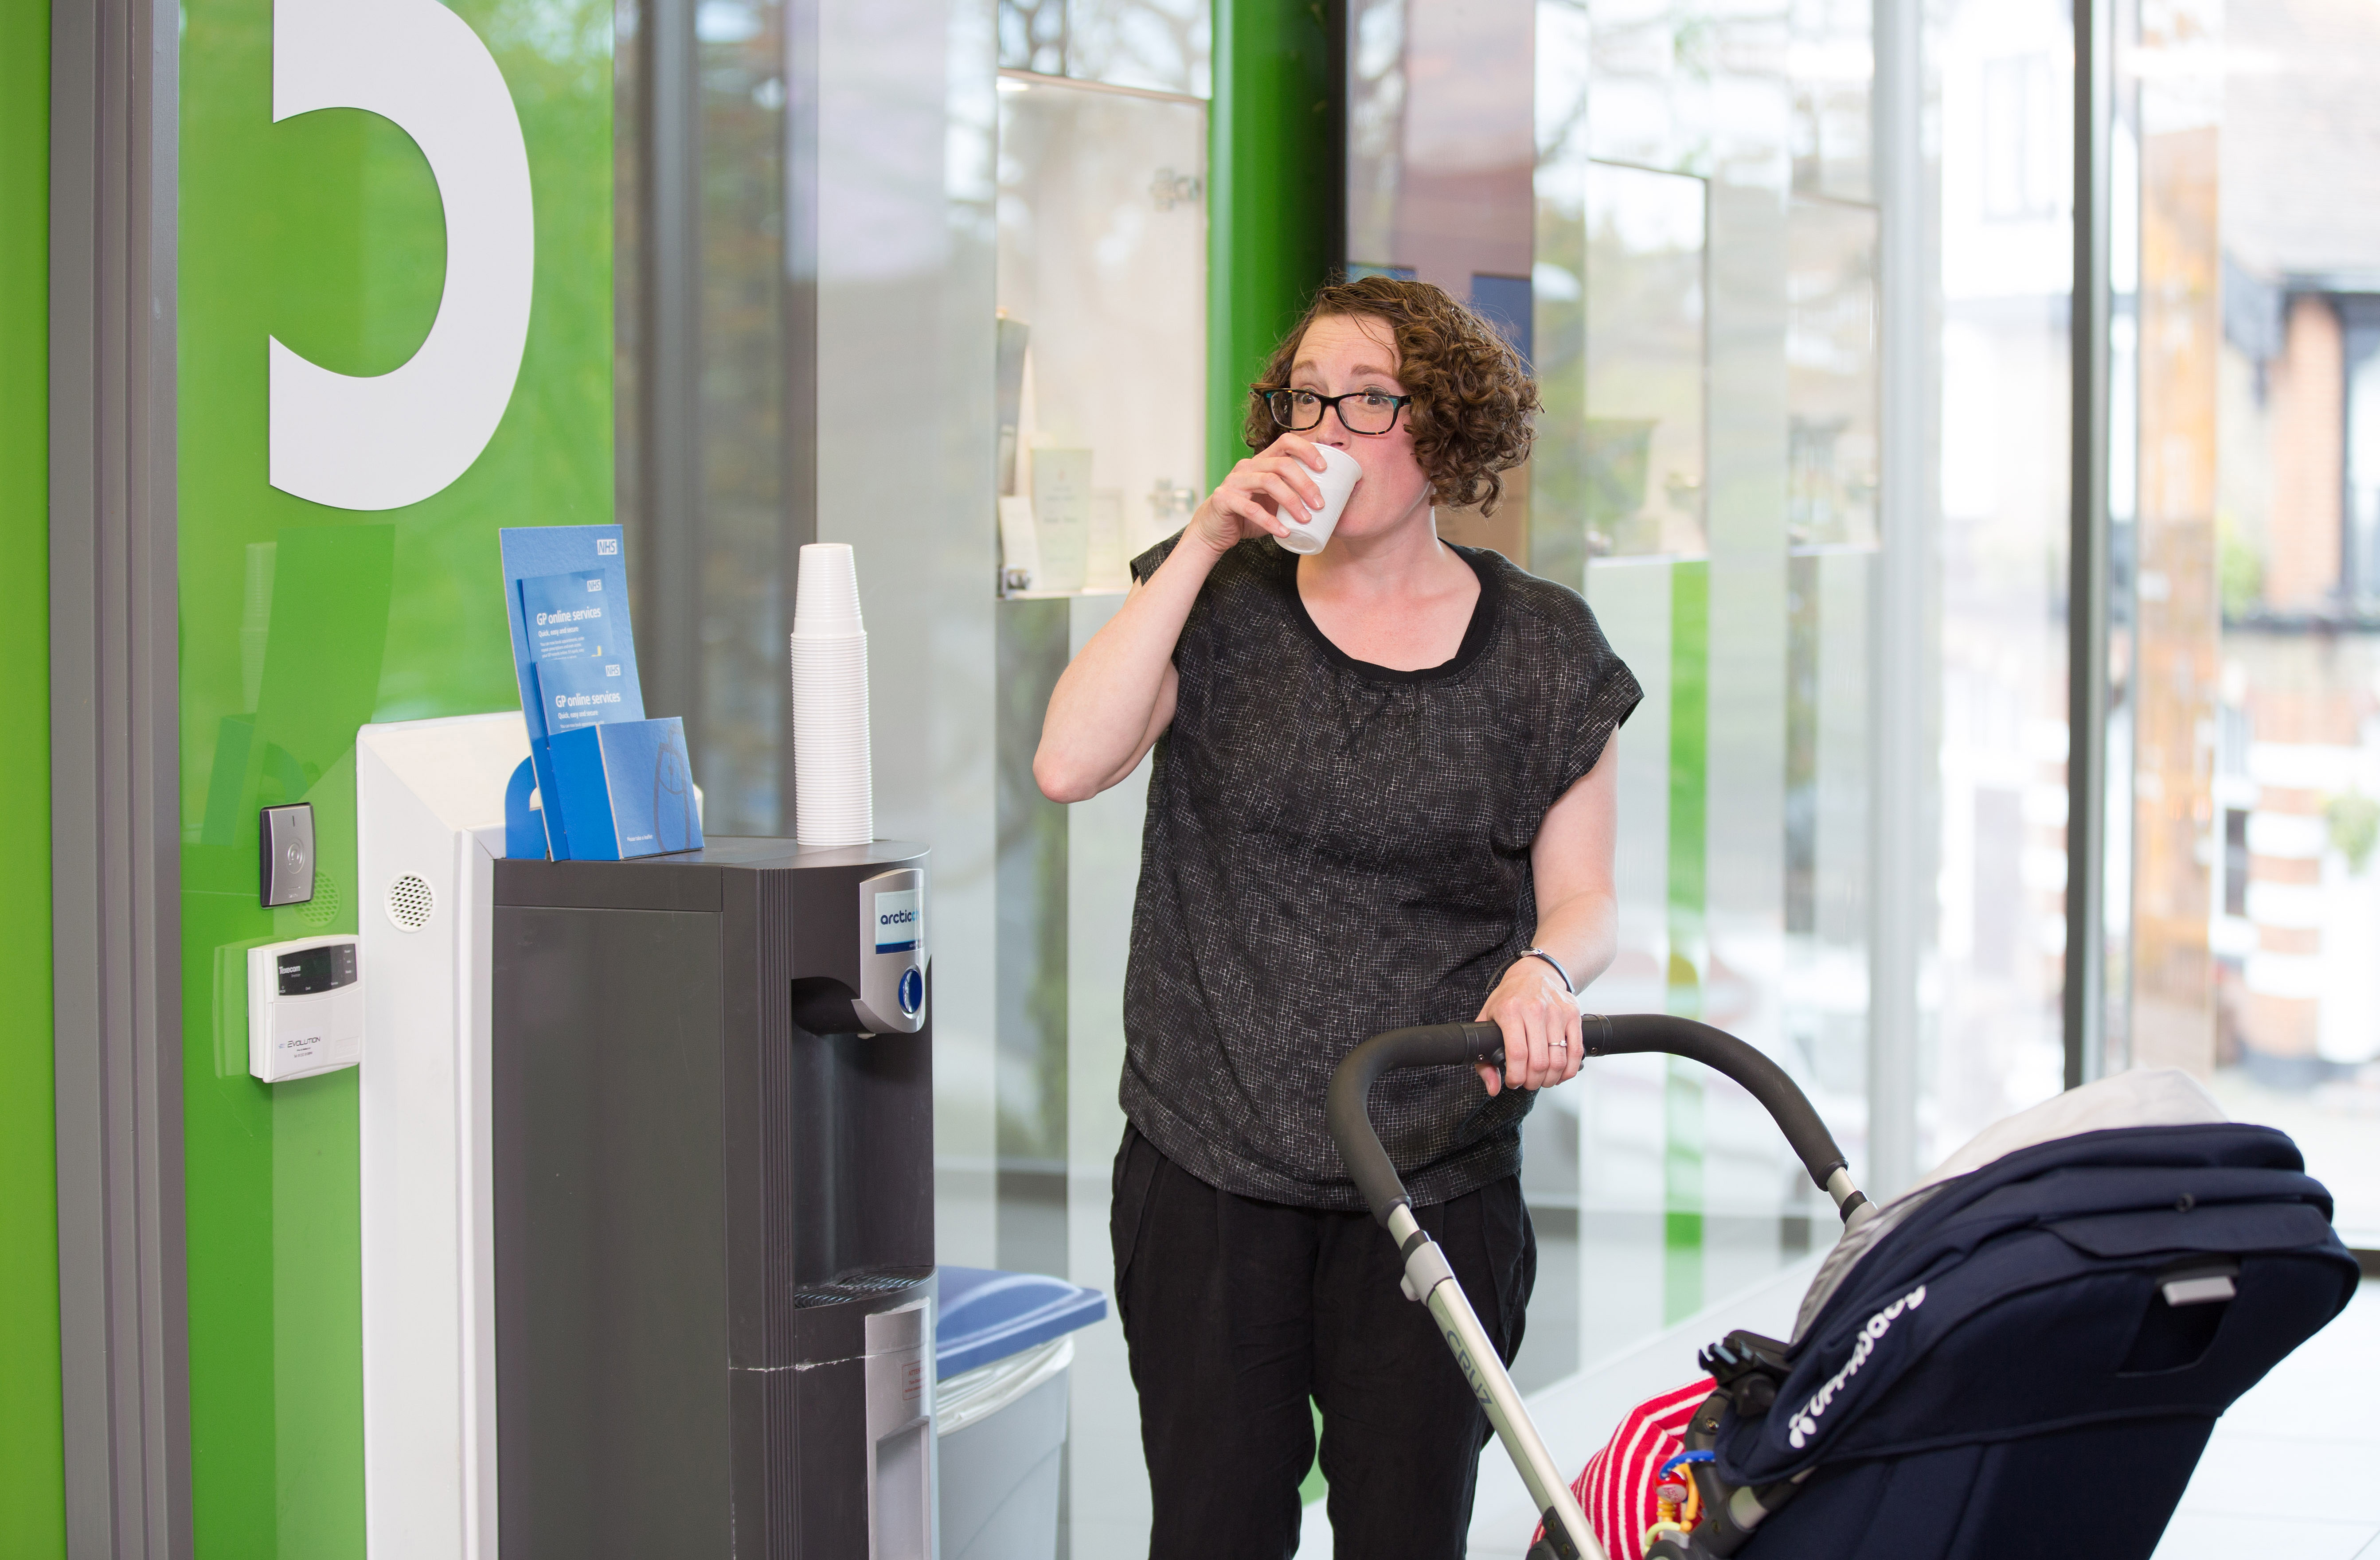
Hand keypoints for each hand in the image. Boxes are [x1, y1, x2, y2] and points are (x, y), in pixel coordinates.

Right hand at [1187, 434, 1330, 553]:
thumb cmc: (1246, 515)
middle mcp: (1247, 466)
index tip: (1324, 468)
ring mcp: (1234, 481)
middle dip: (1305, 483)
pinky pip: (1251, 508)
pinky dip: (1270, 522)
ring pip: (1269, 482)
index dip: (1306, 450)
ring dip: (1292, 501)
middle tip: (1319, 503)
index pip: (1286, 442)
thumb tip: (1326, 499)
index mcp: (1261, 462)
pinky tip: (1284, 532)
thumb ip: (1291, 494)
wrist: (1214, 530)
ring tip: (1306, 519)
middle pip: (1282, 464)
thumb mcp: (1272, 501)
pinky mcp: (1224, 499)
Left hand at [1476, 957, 1582, 1096]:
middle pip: (1538, 1061)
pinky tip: (1560, 1073)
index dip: (1516, 1076)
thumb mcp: (1487, 1021)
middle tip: (1528, 1083)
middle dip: (1532, 1081)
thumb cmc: (1509, 998)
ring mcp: (1556, 1012)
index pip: (1517, 1054)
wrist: (1535, 973)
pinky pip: (1576, 1051)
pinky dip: (1569, 1070)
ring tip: (1542, 1079)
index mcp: (1510, 1011)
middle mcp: (1534, 1010)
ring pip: (1558, 1060)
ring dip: (1550, 1078)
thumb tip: (1493, 1087)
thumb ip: (1484, 1058)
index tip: (1513, 1082)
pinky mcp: (1573, 1014)